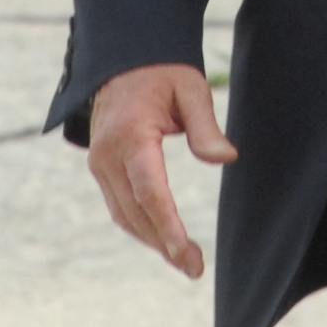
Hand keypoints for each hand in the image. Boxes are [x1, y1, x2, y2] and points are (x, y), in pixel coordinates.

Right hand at [85, 63, 236, 279]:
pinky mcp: (101, 168)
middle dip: (165, 245)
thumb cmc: (162, 71)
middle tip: (195, 268)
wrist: (122, 58)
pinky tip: (162, 239)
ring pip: (124, 215)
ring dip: (152, 241)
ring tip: (184, 261)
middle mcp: (108, 154)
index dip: (167, 227)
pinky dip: (140, 226)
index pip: (149, 191)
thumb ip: (205, 127)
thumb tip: (225, 159)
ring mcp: (100, 163)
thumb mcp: (190, 88)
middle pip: (135, 212)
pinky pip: (119, 206)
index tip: (184, 254)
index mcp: (131, 135)